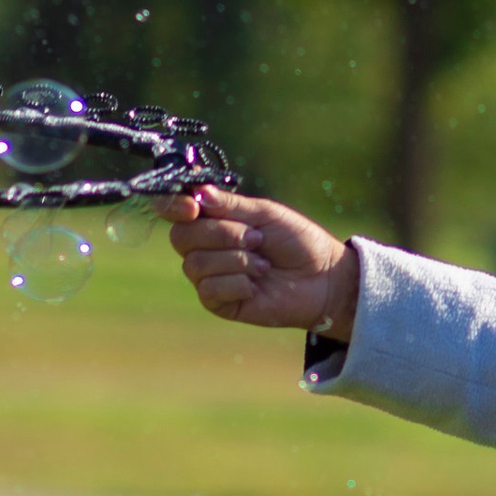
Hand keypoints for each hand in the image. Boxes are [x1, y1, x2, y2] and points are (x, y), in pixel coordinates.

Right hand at [168, 187, 358, 335]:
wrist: (322, 278)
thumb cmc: (296, 241)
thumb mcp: (265, 214)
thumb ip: (230, 205)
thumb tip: (198, 192)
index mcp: (213, 220)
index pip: (174, 210)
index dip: (174, 206)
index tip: (192, 206)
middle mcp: (204, 247)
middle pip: (180, 237)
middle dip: (219, 234)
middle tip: (255, 238)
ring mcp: (209, 276)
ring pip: (195, 264)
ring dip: (236, 260)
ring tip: (263, 263)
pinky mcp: (217, 303)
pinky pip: (208, 289)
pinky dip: (237, 283)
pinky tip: (256, 285)